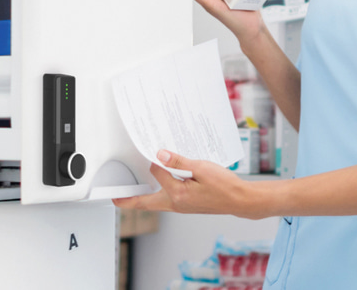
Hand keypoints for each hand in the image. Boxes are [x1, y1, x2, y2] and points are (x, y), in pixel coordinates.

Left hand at [112, 150, 260, 218]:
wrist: (240, 200)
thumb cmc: (224, 186)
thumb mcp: (201, 168)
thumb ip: (178, 162)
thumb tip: (159, 156)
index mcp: (177, 194)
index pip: (156, 173)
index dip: (154, 160)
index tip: (152, 150)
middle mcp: (175, 203)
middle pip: (145, 203)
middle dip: (129, 200)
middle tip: (116, 198)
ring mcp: (181, 206)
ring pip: (155, 202)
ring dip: (144, 197)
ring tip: (134, 191)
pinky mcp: (186, 205)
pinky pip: (167, 199)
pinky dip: (160, 192)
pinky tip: (163, 183)